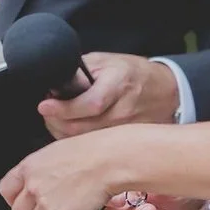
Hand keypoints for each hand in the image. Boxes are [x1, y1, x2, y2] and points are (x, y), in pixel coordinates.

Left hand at [0, 128, 133, 209]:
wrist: (109, 160)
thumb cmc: (92, 152)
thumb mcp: (56, 153)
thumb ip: (43, 170)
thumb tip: (44, 184)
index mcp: (28, 166)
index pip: (6, 190)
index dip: (14, 201)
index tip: (26, 206)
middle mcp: (32, 185)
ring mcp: (43, 202)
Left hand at [38, 53, 178, 139]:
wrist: (165, 91)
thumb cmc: (131, 73)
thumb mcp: (105, 61)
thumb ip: (80, 72)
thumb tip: (56, 87)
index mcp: (118, 85)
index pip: (89, 104)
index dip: (63, 108)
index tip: (44, 106)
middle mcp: (124, 111)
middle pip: (83, 128)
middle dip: (56, 122)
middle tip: (47, 113)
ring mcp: (127, 130)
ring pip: (86, 142)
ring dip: (63, 133)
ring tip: (56, 120)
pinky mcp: (126, 143)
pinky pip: (95, 148)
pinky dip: (77, 142)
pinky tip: (71, 131)